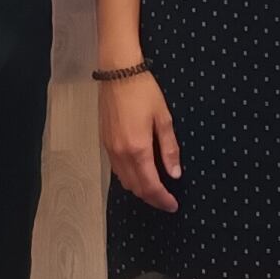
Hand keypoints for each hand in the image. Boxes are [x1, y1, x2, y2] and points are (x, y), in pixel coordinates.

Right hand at [101, 72, 183, 211]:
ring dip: (140, 190)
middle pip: (136, 188)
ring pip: (124, 181)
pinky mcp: (104, 143)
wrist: (118, 73)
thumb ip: (169, 149)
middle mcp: (121, 154)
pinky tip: (139, 174)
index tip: (173, 206)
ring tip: (155, 190)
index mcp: (138, 149)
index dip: (162, 199)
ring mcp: (110, 149)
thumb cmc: (144, 92)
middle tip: (167, 201)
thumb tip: (174, 174)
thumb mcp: (163, 119)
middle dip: (152, 198)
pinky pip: (117, 170)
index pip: (150, 185)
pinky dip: (129, 178)